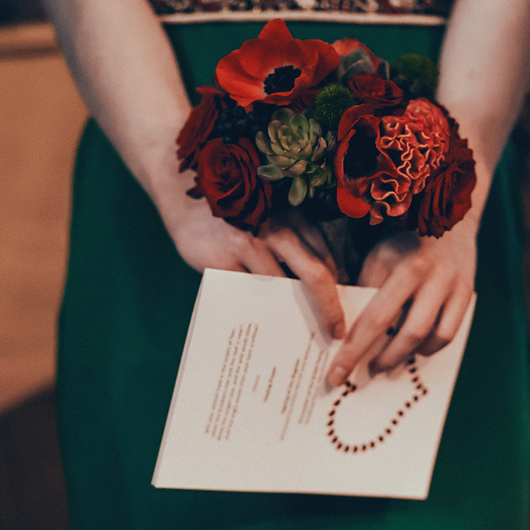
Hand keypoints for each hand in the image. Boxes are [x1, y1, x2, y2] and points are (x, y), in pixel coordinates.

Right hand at [166, 197, 345, 338]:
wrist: (184, 194)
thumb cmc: (235, 215)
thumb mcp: (271, 218)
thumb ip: (296, 243)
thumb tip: (324, 284)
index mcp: (294, 217)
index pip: (327, 258)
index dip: (340, 287)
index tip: (345, 310)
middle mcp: (276, 227)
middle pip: (315, 274)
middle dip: (330, 308)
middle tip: (336, 333)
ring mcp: (248, 242)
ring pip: (282, 287)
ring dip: (293, 315)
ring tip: (299, 335)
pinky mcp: (222, 258)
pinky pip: (247, 293)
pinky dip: (258, 310)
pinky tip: (263, 324)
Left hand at [326, 218, 478, 386]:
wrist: (450, 215)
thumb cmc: (403, 240)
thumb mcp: (376, 255)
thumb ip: (364, 288)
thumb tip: (343, 330)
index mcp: (397, 263)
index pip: (372, 317)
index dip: (353, 350)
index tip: (336, 374)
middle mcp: (425, 274)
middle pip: (399, 331)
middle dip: (376, 359)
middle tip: (360, 374)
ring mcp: (449, 284)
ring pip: (426, 336)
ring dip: (402, 356)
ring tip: (384, 363)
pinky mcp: (466, 293)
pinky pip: (447, 333)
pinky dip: (429, 347)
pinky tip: (414, 349)